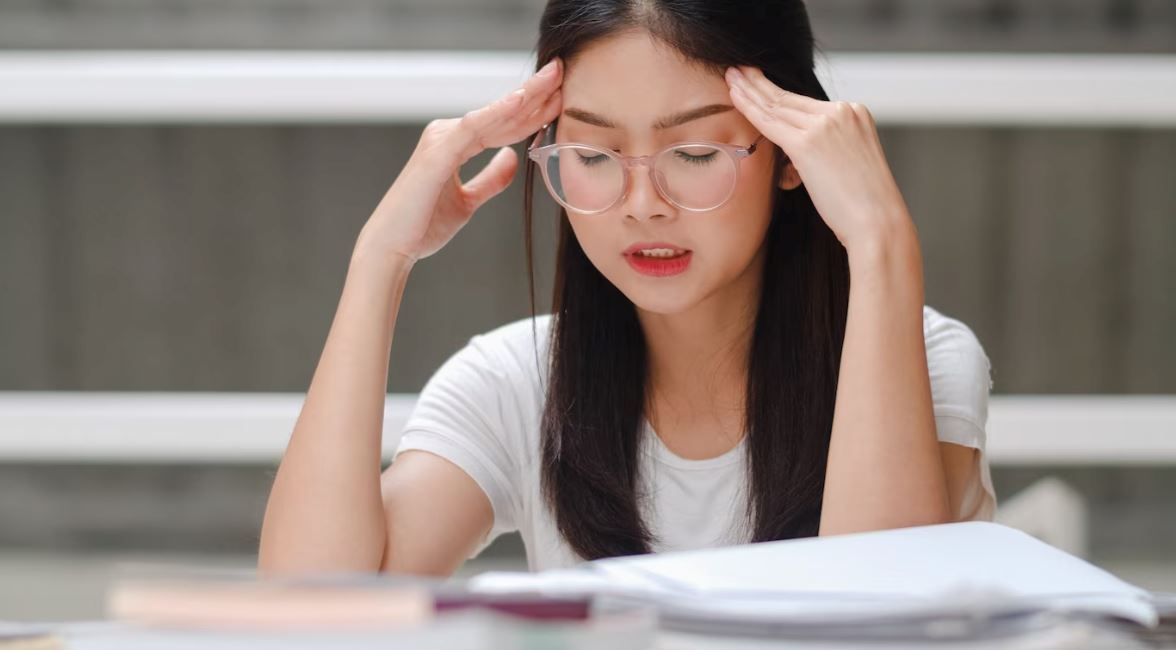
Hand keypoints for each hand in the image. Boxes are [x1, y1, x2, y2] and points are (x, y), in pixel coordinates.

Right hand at [355, 58, 563, 266]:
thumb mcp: (468, 201)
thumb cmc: (422, 226)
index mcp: (455, 144)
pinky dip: (497, 112)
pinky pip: (473, 128)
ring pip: (491, 114)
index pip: (502, 124)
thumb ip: (490, 179)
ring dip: (523, 95)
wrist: (392, 248)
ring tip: (551, 76)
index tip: (561, 98)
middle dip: (534, 93)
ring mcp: (442, 140)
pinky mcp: (438, 152)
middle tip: (561, 70)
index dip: (533, 112)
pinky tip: (521, 100)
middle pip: (500, 113)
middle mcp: (448, 135)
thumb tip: (512, 157)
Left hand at [724, 65, 913, 253]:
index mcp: (855, 113)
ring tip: (730, 78)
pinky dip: (749, 108)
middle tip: (738, 71)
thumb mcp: (850, 162)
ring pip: (777, 105)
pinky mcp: (808, 143)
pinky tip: (734, 97)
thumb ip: (828, 148)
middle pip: (789, 98)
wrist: (878, 222)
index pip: (806, 103)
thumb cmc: (863, 205)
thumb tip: (799, 155)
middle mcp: (842, 111)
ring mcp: (825, 124)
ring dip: (749, 90)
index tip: (759, 82)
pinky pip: (770, 122)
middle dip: (759, 83)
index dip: (778, 91)